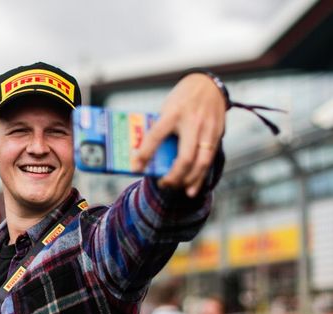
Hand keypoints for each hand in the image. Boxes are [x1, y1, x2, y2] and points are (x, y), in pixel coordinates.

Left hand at [130, 73, 226, 196]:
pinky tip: (191, 188)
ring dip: (188, 180)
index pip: (156, 136)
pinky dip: (200, 176)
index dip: (144, 154)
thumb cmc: (182, 98)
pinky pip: (210, 160)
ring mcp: (208, 130)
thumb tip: (143, 153)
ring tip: (176, 188)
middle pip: (185, 157)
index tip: (136, 167)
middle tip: (162, 183)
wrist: (208, 84)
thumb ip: (159, 128)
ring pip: (201, 163)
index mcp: (174, 113)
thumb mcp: (166, 108)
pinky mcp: (217, 135)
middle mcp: (193, 123)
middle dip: (173, 176)